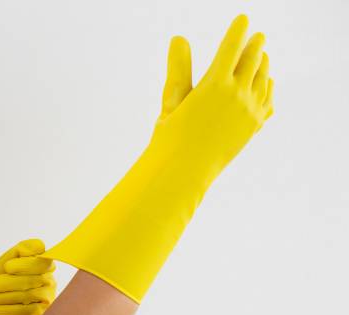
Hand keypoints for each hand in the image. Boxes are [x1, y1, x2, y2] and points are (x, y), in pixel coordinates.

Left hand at [0, 238, 56, 314]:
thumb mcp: (3, 264)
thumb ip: (20, 251)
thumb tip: (40, 246)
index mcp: (41, 264)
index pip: (41, 260)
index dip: (25, 264)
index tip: (7, 267)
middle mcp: (49, 280)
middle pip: (31, 279)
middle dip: (5, 283)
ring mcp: (47, 299)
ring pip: (27, 295)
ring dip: (1, 297)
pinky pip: (28, 312)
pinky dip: (9, 310)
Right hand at [150, 13, 273, 178]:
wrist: (184, 171)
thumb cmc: (170, 135)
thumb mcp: (172, 99)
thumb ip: (179, 67)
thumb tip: (179, 38)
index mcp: (215, 84)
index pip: (232, 47)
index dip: (238, 30)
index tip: (243, 19)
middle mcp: (237, 95)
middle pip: (253, 59)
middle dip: (255, 44)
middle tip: (257, 36)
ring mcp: (250, 111)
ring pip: (263, 78)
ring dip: (263, 63)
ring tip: (262, 56)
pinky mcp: (254, 126)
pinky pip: (268, 100)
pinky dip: (268, 86)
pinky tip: (266, 84)